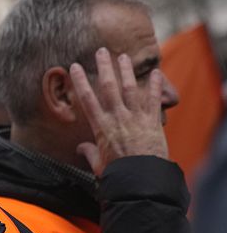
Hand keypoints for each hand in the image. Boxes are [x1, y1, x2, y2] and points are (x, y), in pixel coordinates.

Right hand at [68, 47, 167, 175]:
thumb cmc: (119, 174)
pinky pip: (153, 100)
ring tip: (123, 56)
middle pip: (108, 86)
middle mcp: (117, 117)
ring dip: (126, 71)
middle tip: (101, 51)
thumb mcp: (99, 165)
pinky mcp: (152, 122)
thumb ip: (89, 153)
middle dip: (104, 67)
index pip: (87, 98)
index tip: (74, 66)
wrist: (143, 180)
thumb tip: (80, 148)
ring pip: (130, 88)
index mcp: (101, 127)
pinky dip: (156, 85)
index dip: (80, 80)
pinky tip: (157, 72)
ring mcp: (136, 118)